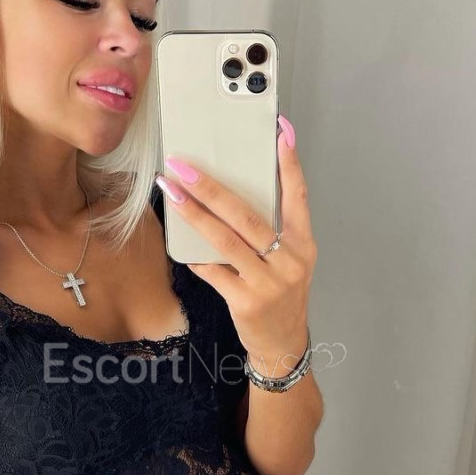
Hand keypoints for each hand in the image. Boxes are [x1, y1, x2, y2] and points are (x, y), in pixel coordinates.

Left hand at [158, 114, 316, 371]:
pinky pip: (213, 270)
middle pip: (246, 216)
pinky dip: (196, 255)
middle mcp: (290, 261)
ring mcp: (268, 282)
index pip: (298, 195)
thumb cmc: (281, 295)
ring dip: (194, 213)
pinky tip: (181, 242)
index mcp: (303, 244)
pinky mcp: (246, 301)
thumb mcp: (289, 261)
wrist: (282, 344)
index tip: (280, 130)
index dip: (290, 162)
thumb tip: (230, 195)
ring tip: (172, 191)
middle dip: (212, 187)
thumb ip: (271, 231)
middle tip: (184, 166)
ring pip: (225, 240)